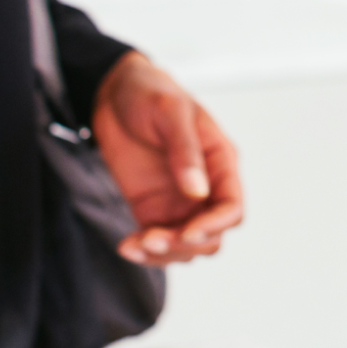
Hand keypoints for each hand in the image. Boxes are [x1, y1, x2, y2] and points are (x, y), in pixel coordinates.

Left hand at [92, 52, 243, 266]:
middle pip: (211, 236)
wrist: (114, 92)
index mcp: (219, 161)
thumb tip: (197, 192)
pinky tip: (125, 245)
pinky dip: (144, 252)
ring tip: (133, 244)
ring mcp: (177, 202)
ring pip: (185, 248)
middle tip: (151, 237)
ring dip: (163, 254)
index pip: (232, 207)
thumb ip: (184, 151)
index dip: (214, 225)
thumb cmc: (150, 92)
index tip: (187, 232)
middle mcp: (204, 187)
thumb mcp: (169, 111)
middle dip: (185, 245)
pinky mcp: (151, 210)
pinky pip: (157, 243)